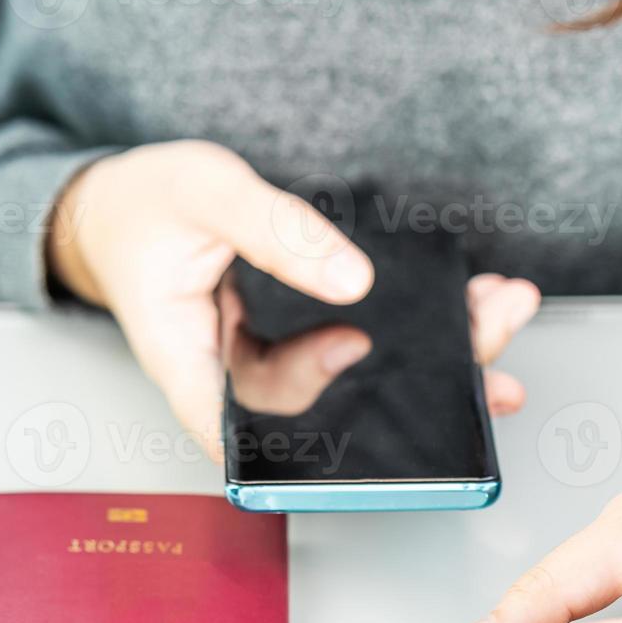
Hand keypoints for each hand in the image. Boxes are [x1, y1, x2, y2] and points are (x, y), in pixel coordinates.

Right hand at [47, 141, 539, 457]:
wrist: (123, 207)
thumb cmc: (145, 205)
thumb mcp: (205, 192)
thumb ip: (276, 232)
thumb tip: (351, 280)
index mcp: (188, 362)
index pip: (243, 429)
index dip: (308, 425)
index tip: (357, 368)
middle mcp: (234, 379)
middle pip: (324, 411)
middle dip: (412, 388)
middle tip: (483, 357)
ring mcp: (268, 364)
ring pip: (355, 384)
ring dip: (436, 357)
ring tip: (498, 318)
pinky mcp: (295, 342)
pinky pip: (360, 349)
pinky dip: (420, 330)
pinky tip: (473, 306)